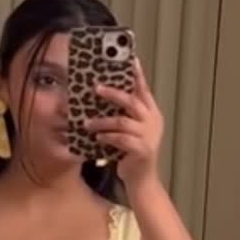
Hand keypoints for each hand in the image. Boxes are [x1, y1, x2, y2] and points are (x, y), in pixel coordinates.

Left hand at [87, 59, 163, 194]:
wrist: (141, 181)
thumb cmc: (132, 154)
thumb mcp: (130, 130)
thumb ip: (124, 114)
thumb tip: (103, 96)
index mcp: (151, 114)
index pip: (143, 89)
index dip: (136, 74)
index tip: (130, 58)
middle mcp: (153, 122)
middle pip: (132, 101)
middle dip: (113, 93)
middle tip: (96, 88)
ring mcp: (149, 136)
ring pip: (122, 121)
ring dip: (102, 121)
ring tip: (86, 123)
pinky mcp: (142, 151)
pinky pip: (121, 139)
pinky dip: (107, 137)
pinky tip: (97, 138)